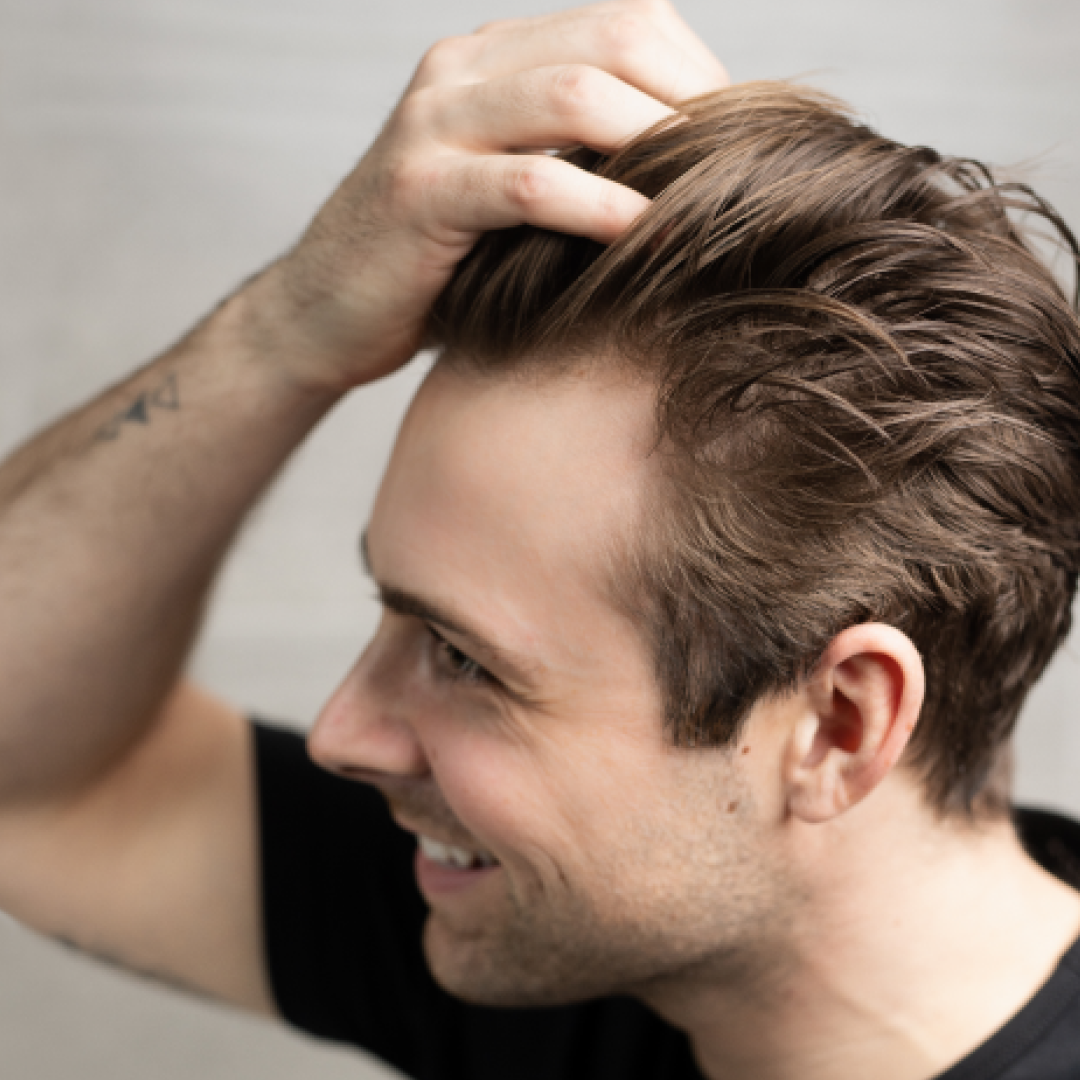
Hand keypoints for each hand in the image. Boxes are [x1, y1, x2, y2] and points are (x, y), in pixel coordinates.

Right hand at [244, 0, 728, 393]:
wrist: (322, 311)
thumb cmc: (434, 263)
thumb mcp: (508, 189)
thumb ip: (575, 158)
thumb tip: (693, 175)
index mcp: (493, 58)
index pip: (627, 23)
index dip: (700, 77)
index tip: (744, 147)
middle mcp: (462, 71)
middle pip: (614, 41)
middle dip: (693, 103)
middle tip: (741, 174)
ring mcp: (434, 126)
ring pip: (572, 95)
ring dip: (655, 143)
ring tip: (706, 200)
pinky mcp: (419, 195)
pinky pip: (528, 184)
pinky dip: (597, 205)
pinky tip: (642, 235)